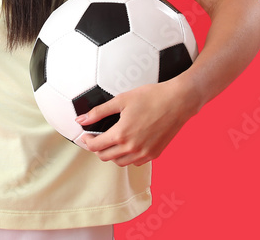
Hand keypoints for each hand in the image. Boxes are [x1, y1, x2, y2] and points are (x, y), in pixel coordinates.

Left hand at [76, 78, 198, 166]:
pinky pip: (135, 162)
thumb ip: (98, 112)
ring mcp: (145, 153)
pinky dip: (127, 157)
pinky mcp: (155, 154)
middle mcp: (132, 148)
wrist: (178, 101)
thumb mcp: (120, 100)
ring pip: (120, 162)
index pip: (95, 146)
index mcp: (121, 134)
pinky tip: (127, 144)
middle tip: (96, 138)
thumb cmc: (151, 97)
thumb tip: (81, 120)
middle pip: (105, 157)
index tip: (86, 135)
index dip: (86, 141)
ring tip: (111, 141)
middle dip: (97, 148)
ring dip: (111, 154)